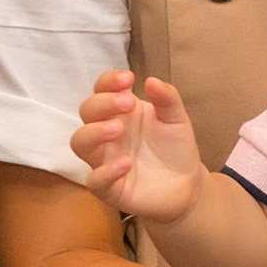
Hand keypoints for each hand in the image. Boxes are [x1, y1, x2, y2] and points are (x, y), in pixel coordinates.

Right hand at [70, 71, 205, 224]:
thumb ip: (167, 98)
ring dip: (94, 132)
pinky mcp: (110, 188)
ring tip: (118, 130)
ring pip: (79, 143)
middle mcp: (107, 133)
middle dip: (103, 103)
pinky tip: (127, 163)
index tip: (128, 78)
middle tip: (128, 103)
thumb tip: (152, 80)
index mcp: (121, 112)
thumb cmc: (175, 147)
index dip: (108, 81)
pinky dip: (106, 171)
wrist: (187, 185)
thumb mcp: (176, 118)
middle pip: (86, 111)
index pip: (101, 89)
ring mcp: (105, 159)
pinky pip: (94, 180)